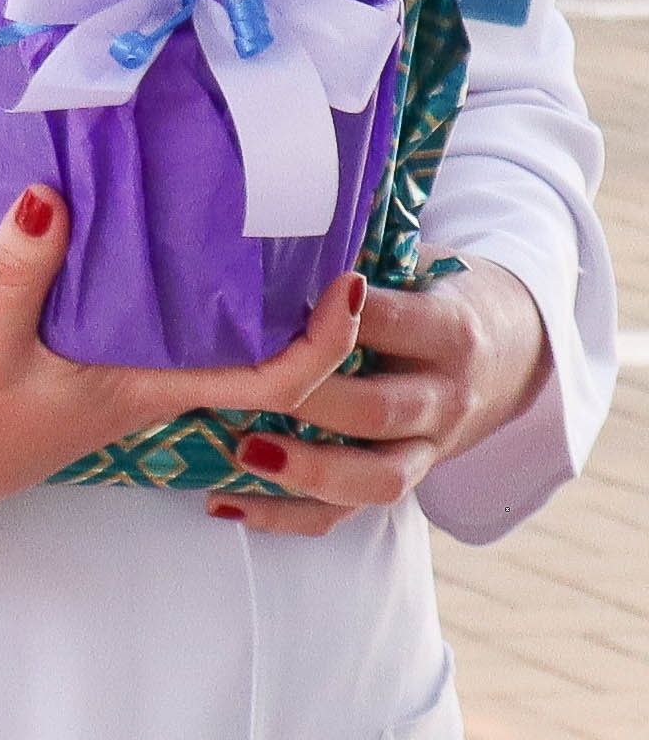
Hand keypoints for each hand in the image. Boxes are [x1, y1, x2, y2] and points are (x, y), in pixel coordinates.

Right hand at [0, 182, 373, 522]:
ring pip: (217, 337)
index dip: (326, 341)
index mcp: (153, 388)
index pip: (273, 380)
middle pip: (263, 351)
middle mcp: (158, 384)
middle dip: (302, 298)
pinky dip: (186, 286)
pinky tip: (168, 240)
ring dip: (248, 290)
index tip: (347, 283)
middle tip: (316, 220)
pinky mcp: (99, 363)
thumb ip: (19, 271)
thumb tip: (51, 195)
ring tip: (255, 213)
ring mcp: (131, 376)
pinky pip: (167, 325)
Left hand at [214, 259, 550, 535]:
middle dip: (306, 401)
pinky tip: (226, 504)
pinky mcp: (402, 480)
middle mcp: (445, 397)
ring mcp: (427, 449)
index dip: (334, 318)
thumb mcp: (421, 266)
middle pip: (377, 410)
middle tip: (239, 387)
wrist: (514, 352)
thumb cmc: (437, 295)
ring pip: (373, 478)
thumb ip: (366, 256)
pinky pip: (346, 516)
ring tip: (243, 452)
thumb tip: (282, 223)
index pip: (392, 326)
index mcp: (449, 332)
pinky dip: (286, 516)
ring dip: (305, 470)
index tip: (272, 306)